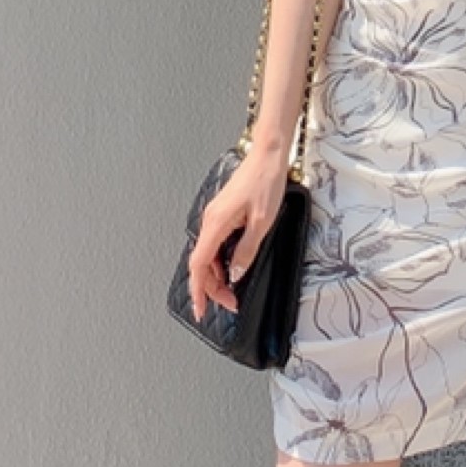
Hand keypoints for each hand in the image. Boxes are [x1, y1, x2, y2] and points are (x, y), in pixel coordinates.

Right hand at [187, 146, 290, 318]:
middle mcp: (210, 221)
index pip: (198, 265)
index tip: (201, 310)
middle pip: (201, 263)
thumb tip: (236, 274)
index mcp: (216, 224)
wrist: (267, 156)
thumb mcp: (261, 222)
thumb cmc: (265, 183)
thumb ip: (246, 251)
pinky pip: (215, 243)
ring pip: (208, 254)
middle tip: (231, 303)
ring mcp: (215, 217)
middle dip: (212, 288)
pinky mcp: (223, 214)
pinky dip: (220, 261)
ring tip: (233, 291)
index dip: (198, 291)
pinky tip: (233, 267)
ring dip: (217, 275)